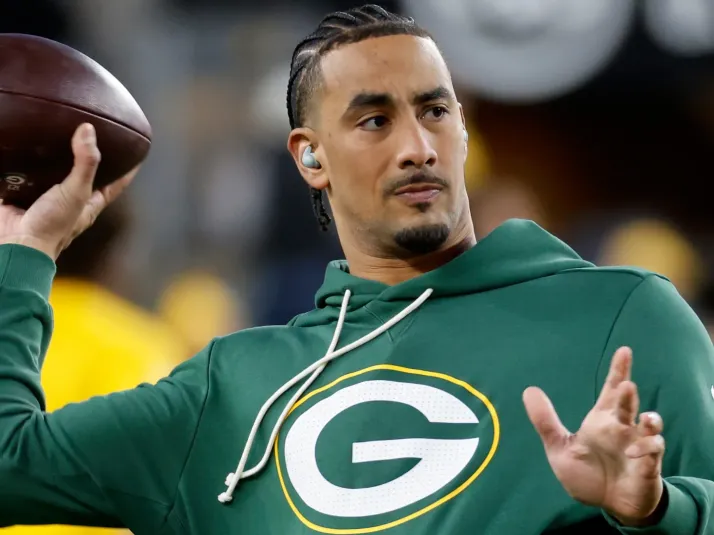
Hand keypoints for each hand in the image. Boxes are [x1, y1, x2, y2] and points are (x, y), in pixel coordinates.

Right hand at [0, 123, 136, 260]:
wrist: (18, 243)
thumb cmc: (53, 225)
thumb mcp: (76, 192)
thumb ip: (85, 164)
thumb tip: (89, 130)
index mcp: (90, 203)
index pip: (116, 183)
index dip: (127, 169)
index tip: (137, 151)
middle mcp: (72, 201)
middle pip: (86, 176)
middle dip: (90, 159)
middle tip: (95, 135)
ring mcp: (48, 198)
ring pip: (57, 174)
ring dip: (57, 159)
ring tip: (61, 134)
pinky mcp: (24, 195)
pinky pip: (28, 176)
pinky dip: (30, 164)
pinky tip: (29, 148)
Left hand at [523, 347, 665, 525]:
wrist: (608, 505)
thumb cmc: (587, 474)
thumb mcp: (560, 448)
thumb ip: (545, 422)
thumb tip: (528, 390)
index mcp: (602, 421)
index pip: (611, 390)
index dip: (619, 370)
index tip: (624, 350)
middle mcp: (621, 428)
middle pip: (629, 403)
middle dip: (628, 393)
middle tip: (627, 385)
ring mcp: (637, 445)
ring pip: (650, 425)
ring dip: (649, 419)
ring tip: (643, 417)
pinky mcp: (648, 465)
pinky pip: (653, 451)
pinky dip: (647, 448)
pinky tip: (633, 453)